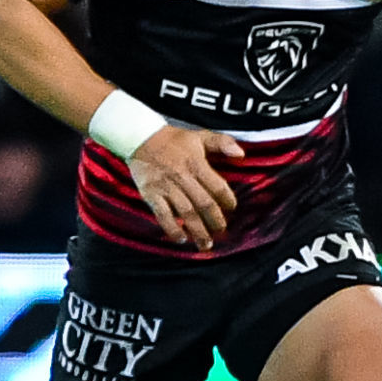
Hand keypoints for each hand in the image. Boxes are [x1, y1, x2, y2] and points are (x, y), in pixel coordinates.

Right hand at [128, 126, 243, 250]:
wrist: (140, 138)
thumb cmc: (174, 139)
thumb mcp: (200, 136)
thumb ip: (223, 142)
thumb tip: (241, 155)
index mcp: (196, 163)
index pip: (218, 187)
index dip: (228, 200)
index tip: (231, 208)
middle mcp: (182, 176)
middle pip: (204, 204)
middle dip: (215, 221)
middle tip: (221, 231)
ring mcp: (165, 186)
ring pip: (186, 213)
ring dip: (198, 231)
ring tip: (206, 244)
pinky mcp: (150, 194)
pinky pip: (163, 215)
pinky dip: (172, 229)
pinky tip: (181, 239)